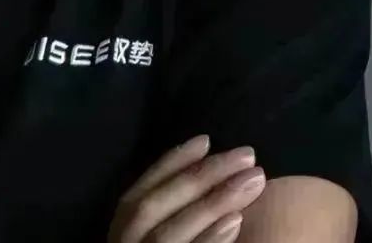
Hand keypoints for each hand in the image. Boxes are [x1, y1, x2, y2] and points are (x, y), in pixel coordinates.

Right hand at [106, 134, 266, 241]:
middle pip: (155, 206)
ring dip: (211, 202)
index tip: (205, 139)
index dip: (170, 163)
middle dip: (199, 176)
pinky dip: (209, 241)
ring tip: (252, 181)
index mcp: (119, 235)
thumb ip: (171, 219)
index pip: (139, 191)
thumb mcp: (154, 239)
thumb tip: (205, 178)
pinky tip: (236, 223)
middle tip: (246, 155)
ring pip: (168, 232)